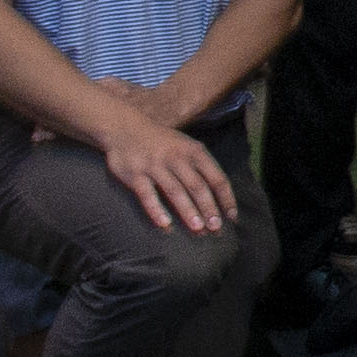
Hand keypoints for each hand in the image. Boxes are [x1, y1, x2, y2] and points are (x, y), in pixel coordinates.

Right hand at [98, 119, 237, 235]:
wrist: (125, 127)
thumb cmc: (163, 142)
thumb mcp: (187, 146)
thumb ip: (202, 167)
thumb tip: (220, 196)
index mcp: (194, 151)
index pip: (217, 177)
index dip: (226, 198)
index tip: (232, 216)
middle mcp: (176, 158)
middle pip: (197, 186)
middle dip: (208, 208)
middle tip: (216, 228)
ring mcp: (155, 166)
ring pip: (175, 191)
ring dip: (188, 211)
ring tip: (198, 229)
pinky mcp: (135, 175)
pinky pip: (147, 195)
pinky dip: (157, 210)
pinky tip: (165, 225)